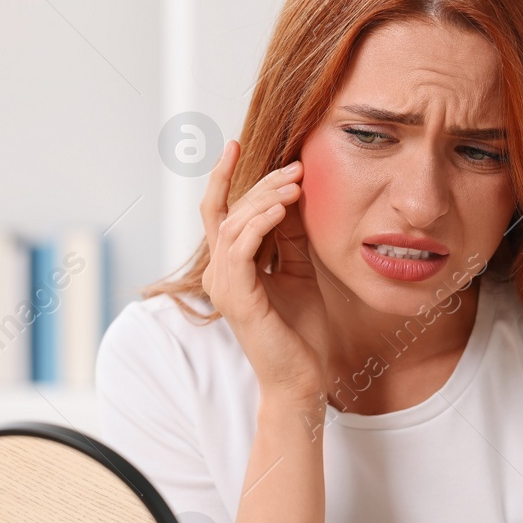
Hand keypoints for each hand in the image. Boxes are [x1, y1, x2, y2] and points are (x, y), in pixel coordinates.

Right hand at [200, 140, 329, 400]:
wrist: (304, 379)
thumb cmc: (301, 331)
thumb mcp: (299, 270)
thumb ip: (290, 236)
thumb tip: (292, 192)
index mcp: (229, 266)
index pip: (218, 211)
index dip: (223, 176)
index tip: (237, 143)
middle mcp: (218, 273)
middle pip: (228, 210)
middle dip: (261, 182)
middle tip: (295, 166)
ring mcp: (224, 286)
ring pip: (232, 224)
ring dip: (264, 198)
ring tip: (295, 182)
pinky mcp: (237, 298)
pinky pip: (240, 248)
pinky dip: (260, 223)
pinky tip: (284, 208)